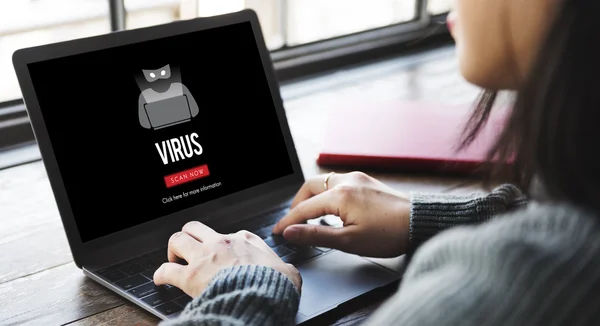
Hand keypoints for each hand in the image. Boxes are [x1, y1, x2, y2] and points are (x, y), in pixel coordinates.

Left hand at [154, 221, 301, 296]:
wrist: (262, 296)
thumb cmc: (275, 285)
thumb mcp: (288, 272)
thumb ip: (284, 268)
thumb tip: (289, 274)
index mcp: (245, 240)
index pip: (230, 234)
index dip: (224, 244)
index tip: (224, 254)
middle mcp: (222, 243)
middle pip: (196, 228)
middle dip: (189, 236)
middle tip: (189, 249)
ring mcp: (204, 257)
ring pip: (178, 239)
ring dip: (173, 249)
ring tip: (173, 259)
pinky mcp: (191, 276)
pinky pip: (166, 270)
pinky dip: (160, 274)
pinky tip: (160, 279)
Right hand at [272, 171, 409, 257]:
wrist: (420, 222)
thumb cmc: (389, 234)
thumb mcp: (348, 241)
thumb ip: (316, 235)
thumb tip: (291, 232)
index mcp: (340, 195)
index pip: (304, 208)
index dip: (288, 221)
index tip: (277, 232)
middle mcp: (346, 181)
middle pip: (310, 187)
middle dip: (298, 204)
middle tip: (293, 222)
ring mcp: (357, 178)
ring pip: (324, 182)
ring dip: (313, 197)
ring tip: (310, 217)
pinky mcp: (366, 181)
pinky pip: (338, 182)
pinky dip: (327, 194)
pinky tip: (331, 209)